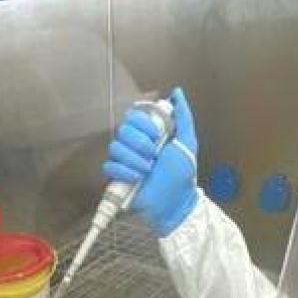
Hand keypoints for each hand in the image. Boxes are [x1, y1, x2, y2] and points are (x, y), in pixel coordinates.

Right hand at [102, 87, 199, 235]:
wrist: (175, 204)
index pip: (134, 116)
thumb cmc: (182, 176)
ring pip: (115, 148)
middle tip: (154, 155)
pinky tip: (138, 178)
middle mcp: (135, 145)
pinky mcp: (117, 177)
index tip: (158, 135)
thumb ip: (183, 117)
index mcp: (149, 134)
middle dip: (140, 143)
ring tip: (149, 170)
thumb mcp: (188, 143)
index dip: (143, 124)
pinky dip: (124, 172)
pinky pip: (109, 167)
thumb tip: (177, 93)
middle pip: (122, 130)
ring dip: (134, 159)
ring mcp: (125, 161)